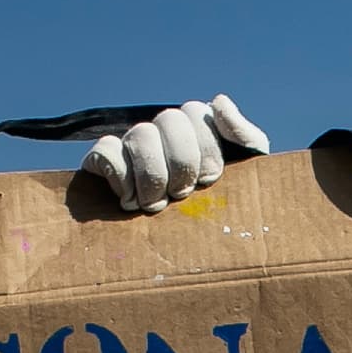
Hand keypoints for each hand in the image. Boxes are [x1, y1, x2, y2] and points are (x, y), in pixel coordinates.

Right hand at [84, 97, 270, 212]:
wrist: (198, 250)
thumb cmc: (224, 209)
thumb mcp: (247, 174)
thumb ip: (244, 137)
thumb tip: (219, 102)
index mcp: (194, 130)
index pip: (194, 112)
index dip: (205, 148)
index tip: (210, 180)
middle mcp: (161, 133)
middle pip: (169, 119)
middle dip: (182, 163)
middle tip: (184, 194)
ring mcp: (132, 145)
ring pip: (140, 134)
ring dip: (153, 176)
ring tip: (157, 205)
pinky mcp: (104, 161)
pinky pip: (105, 151)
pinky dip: (120, 176)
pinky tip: (130, 199)